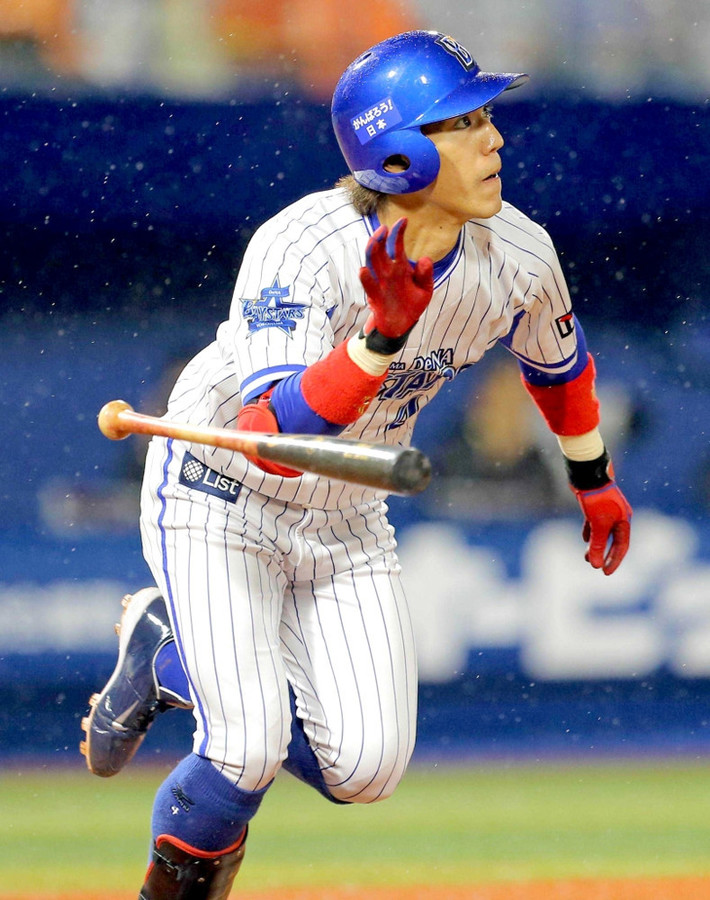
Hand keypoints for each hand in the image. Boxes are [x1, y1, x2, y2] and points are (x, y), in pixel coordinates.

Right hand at [359, 218, 433, 339]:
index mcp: (400, 268)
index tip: (404, 220)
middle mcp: (388, 272)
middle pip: (380, 250)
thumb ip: (425, 275)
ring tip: (375, 240)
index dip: (398, 233)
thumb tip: (425, 259)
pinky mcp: (375, 297)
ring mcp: (380, 283)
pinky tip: (364, 270)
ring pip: (372, 263)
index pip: (396, 246)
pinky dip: (366, 278)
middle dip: (381, 238)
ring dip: (372, 251)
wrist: (401, 326)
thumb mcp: (425, 290)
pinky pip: (369, 286)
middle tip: (384, 228)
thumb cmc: (412, 304)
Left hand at [573, 481, 631, 574]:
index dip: (614, 560)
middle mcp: (618, 516)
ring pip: (602, 532)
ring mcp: (606, 510)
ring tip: (586, 557)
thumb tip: (595, 565)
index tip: (605, 573)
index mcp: (624, 520)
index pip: (622, 546)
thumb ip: (598, 544)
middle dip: (605, 554)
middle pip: (613, 540)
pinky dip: (590, 532)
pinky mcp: (594, 506)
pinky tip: (584, 539)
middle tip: (597, 568)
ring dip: (595, 545)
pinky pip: (594, 523)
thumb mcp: (598, 524)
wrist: (587, 474)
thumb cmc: (596, 498)